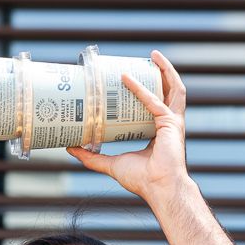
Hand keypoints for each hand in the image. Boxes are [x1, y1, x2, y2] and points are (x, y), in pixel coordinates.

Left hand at [67, 51, 189, 203]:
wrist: (159, 188)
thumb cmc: (142, 180)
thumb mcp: (111, 164)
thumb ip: (92, 156)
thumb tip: (70, 148)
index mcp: (159, 131)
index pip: (156, 104)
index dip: (148, 90)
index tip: (132, 78)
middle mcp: (169, 123)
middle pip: (170, 91)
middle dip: (162, 73)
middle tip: (147, 59)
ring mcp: (173, 122)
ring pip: (174, 89)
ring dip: (165, 70)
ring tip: (153, 56)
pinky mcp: (170, 123)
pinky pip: (153, 101)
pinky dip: (140, 89)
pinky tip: (127, 78)